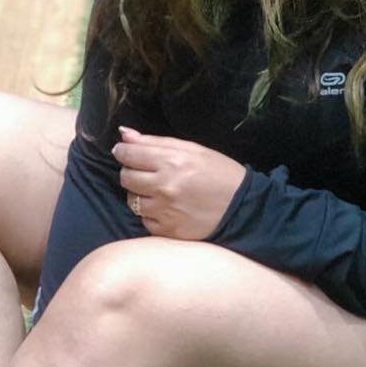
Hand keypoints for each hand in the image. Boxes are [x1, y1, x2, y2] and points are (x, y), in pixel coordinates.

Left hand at [112, 127, 247, 240]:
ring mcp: (164, 211)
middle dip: (132, 173)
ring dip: (141, 195)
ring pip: (132, 201)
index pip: (128, 155)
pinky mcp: (167, 231)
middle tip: (148, 173)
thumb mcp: (192, 149)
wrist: (242, 208)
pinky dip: (152, 214)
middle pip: (125, 177)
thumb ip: (155, 142)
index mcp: (172, 161)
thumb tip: (123, 135)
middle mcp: (164, 186)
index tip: (126, 153)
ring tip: (160, 192)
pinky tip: (168, 209)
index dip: (123, 152)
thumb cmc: (218, 173)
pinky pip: (144, 220)